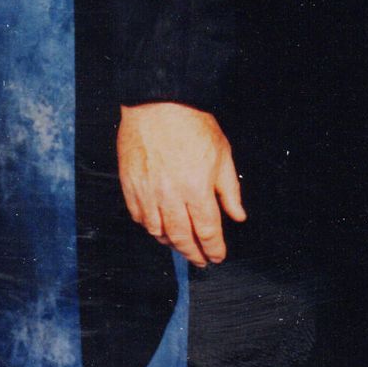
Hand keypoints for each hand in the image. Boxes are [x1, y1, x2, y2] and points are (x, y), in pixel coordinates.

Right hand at [117, 102, 244, 265]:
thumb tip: (238, 216)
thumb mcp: (222, 153)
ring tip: (182, 246)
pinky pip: (139, 218)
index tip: (218, 256)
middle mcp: (171, 197)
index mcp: (197, 189)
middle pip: (182, 237)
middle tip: (201, 261)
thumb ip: (229, 189)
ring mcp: (147, 193)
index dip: (214, 248)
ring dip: (172, 243)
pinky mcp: (130, 187)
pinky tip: (159, 229)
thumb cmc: (193, 125)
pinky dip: (150, 228)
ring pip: (158, 231)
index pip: (208, 230)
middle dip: (194, 253)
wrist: (157, 105)